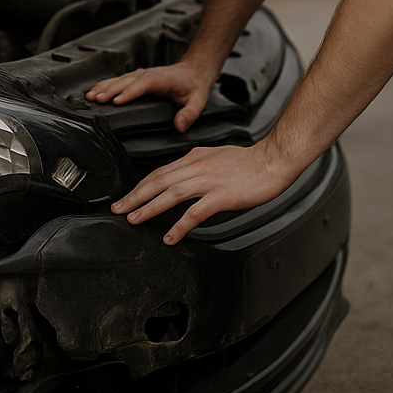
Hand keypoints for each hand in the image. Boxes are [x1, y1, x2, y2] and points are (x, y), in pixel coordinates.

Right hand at [86, 61, 213, 131]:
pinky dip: (105, 85)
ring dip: (104, 87)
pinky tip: (95, 91)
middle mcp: (147, 74)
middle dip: (109, 90)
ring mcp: (140, 74)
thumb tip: (179, 126)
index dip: (129, 92)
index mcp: (160, 79)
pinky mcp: (136, 77)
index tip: (116, 101)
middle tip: (95, 100)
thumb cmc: (194, 86)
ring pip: (119, 80)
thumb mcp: (197, 101)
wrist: (193, 69)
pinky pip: (118, 80)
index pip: (142, 84)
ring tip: (89, 96)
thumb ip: (189, 114)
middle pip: (125, 81)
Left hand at [111, 141, 299, 244]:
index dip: (140, 185)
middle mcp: (197, 167)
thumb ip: (199, 164)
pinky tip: (170, 236)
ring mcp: (209, 181)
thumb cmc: (251, 161)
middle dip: (135, 196)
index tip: (127, 197)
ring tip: (134, 220)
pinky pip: (195, 213)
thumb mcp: (217, 156)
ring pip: (170, 193)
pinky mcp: (222, 195)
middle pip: (158, 181)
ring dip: (148, 208)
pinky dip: (179, 225)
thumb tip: (184, 172)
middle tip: (118, 209)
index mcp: (195, 158)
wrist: (274, 160)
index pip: (160, 172)